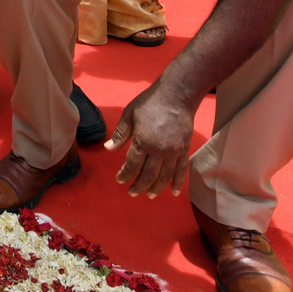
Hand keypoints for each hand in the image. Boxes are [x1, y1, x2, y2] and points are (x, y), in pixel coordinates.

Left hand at [104, 81, 194, 198]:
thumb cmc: (149, 103)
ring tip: (149, 195)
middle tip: (132, 193)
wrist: (176, 96)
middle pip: (148, 175)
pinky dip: (177, 183)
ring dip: (156, 188)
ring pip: (164, 176)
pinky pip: (181, 171)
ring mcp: (174, 152)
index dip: (125, 175)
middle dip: (139, 186)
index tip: (119, 180)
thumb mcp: (129, 115)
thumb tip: (108, 149)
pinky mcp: (184, 150)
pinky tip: (173, 192)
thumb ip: (120, 134)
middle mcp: (159, 151)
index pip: (132, 165)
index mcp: (143, 142)